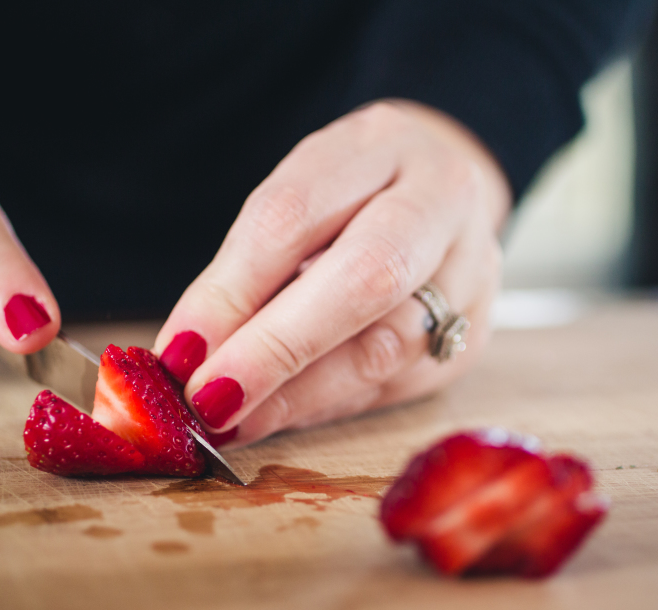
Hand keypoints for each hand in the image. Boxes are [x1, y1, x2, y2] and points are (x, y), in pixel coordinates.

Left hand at [154, 100, 510, 446]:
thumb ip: (244, 274)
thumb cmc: (349, 198)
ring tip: (238, 418)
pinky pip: (399, 383)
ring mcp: (472, 269)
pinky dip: (331, 403)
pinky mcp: (476, 332)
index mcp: (381, 144)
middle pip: (368, 275)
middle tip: (213, 398)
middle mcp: (443, 199)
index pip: (297, 212)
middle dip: (279, 347)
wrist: (438, 194)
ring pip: (389, 345)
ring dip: (301, 392)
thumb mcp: (293, 203)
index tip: (181, 351)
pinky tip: (286, 412)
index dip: (232, 290)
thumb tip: (189, 356)